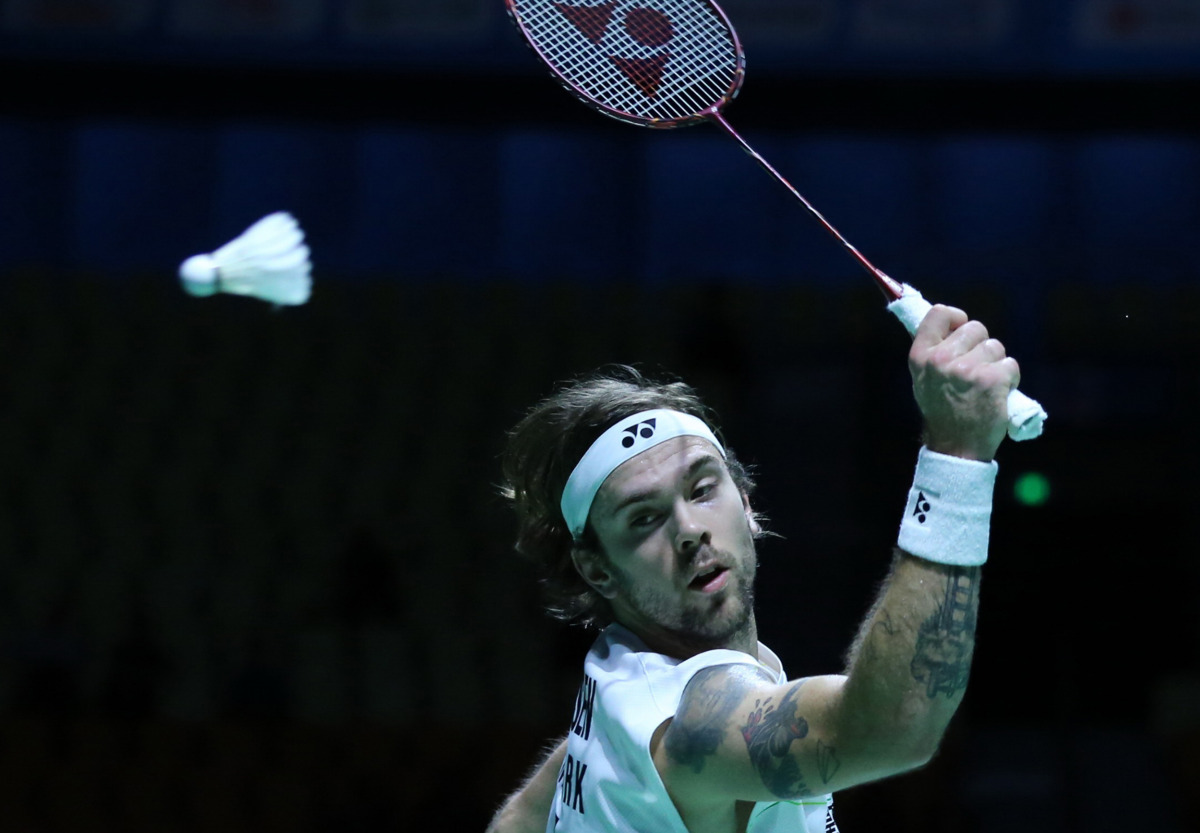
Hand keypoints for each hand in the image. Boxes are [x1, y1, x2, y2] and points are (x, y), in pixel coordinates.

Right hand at [908, 305, 1019, 461]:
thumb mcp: (924, 379)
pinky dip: (1009, 378)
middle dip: (981, 345)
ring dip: (996, 363)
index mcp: (920, 356)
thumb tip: (949, 323)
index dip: (956, 317)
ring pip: (995, 346)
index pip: (939, 313)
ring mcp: (967, 369)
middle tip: (974, 369)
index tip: (961, 329)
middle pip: (975, 327)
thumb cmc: (943, 411)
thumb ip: (934, 351)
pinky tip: (997, 393)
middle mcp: (941, 359)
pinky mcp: (992, 379)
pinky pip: (1010, 364)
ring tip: (984, 385)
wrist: (956, 447)